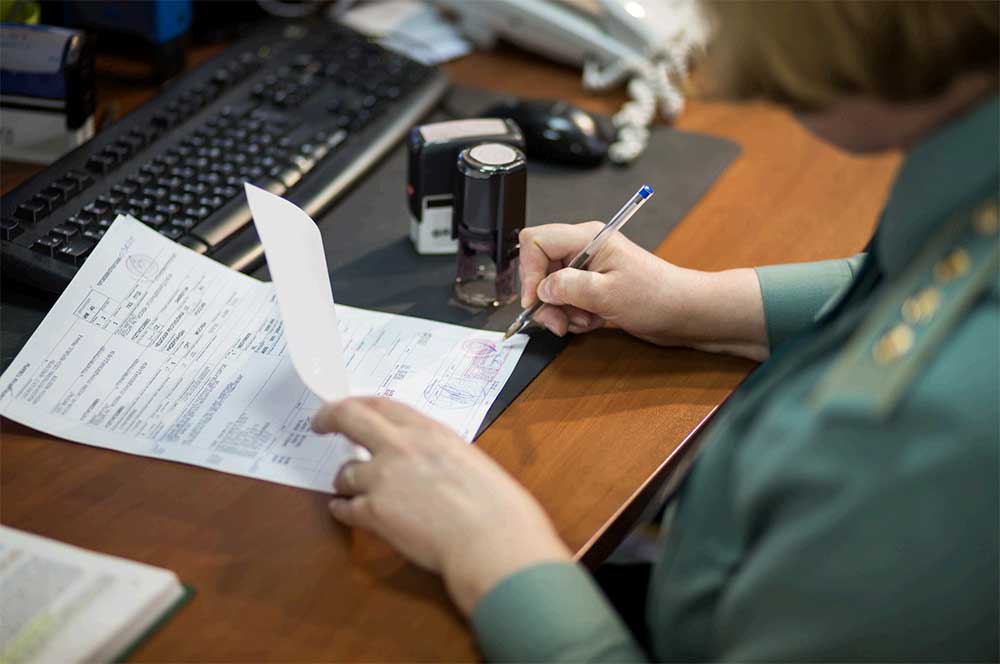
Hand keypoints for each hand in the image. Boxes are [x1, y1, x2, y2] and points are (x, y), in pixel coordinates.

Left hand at [312, 397, 570, 614]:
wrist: (492, 540)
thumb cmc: (497, 506)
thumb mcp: (468, 461)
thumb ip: (437, 455)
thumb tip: (424, 464)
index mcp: (430, 431)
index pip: (383, 405)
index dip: (360, 404)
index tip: (348, 407)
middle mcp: (401, 447)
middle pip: (349, 419)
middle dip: (328, 418)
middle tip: (319, 424)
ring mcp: (383, 479)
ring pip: (344, 472)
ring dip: (345, 481)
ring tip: (352, 491)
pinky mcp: (374, 513)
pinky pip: (344, 508)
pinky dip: (343, 510)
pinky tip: (346, 513)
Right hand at [519, 222, 683, 342]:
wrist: (684, 313)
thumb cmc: (657, 296)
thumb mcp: (608, 294)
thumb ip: (569, 288)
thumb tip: (541, 289)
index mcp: (586, 238)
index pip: (536, 242)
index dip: (529, 272)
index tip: (534, 300)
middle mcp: (583, 250)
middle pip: (539, 268)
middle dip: (545, 299)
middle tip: (559, 322)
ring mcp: (587, 270)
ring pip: (550, 290)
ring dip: (561, 312)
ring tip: (585, 321)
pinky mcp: (591, 288)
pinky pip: (566, 302)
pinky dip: (573, 317)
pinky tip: (592, 322)